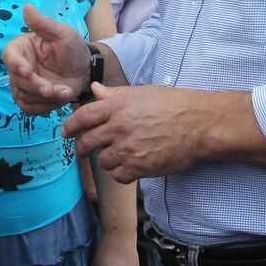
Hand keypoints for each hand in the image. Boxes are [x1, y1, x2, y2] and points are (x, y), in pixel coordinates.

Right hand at [2, 5, 89, 113]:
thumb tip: (27, 7)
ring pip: (22, 96)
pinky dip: (44, 107)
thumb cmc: (72, 48)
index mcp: (21, 48)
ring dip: (44, 98)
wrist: (84, 70)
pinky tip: (58, 98)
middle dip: (36, 87)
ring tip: (64, 92)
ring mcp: (23, 85)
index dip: (15, 64)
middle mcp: (18, 67)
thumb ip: (43, 24)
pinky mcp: (30, 99)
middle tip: (54, 89)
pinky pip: (29, 108)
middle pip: (16, 80)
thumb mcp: (62, 33)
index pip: (9, 56)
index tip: (26, 70)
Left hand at [65, 84, 220, 183]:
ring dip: (107, 159)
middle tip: (83, 150)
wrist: (200, 124)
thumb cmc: (175, 105)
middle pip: (86, 142)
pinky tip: (131, 165)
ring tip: (120, 154)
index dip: (70, 126)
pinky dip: (122, 173)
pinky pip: (118, 175)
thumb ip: (114, 95)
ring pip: (102, 160)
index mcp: (117, 106)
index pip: (82, 117)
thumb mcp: (142, 93)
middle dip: (82, 148)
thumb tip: (95, 90)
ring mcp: (128, 148)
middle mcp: (118, 126)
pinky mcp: (139, 167)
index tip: (65, 132)